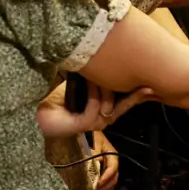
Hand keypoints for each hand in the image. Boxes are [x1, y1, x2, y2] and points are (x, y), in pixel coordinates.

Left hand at [36, 82, 154, 138]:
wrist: (36, 113)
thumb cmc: (58, 99)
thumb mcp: (85, 86)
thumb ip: (99, 82)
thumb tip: (115, 64)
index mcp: (104, 112)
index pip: (127, 103)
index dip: (139, 94)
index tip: (152, 85)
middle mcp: (102, 121)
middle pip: (124, 105)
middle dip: (134, 93)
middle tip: (145, 82)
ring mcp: (94, 124)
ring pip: (109, 103)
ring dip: (104, 86)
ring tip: (100, 71)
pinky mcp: (83, 125)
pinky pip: (96, 105)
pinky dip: (93, 92)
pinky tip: (89, 81)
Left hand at [91, 131, 118, 189]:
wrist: (84, 132)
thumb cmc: (89, 135)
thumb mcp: (92, 141)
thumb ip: (94, 152)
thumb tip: (97, 162)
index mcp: (111, 155)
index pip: (112, 168)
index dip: (106, 177)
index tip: (97, 185)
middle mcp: (111, 162)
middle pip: (113, 178)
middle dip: (104, 188)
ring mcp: (107, 168)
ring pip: (110, 183)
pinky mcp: (102, 171)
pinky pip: (106, 184)